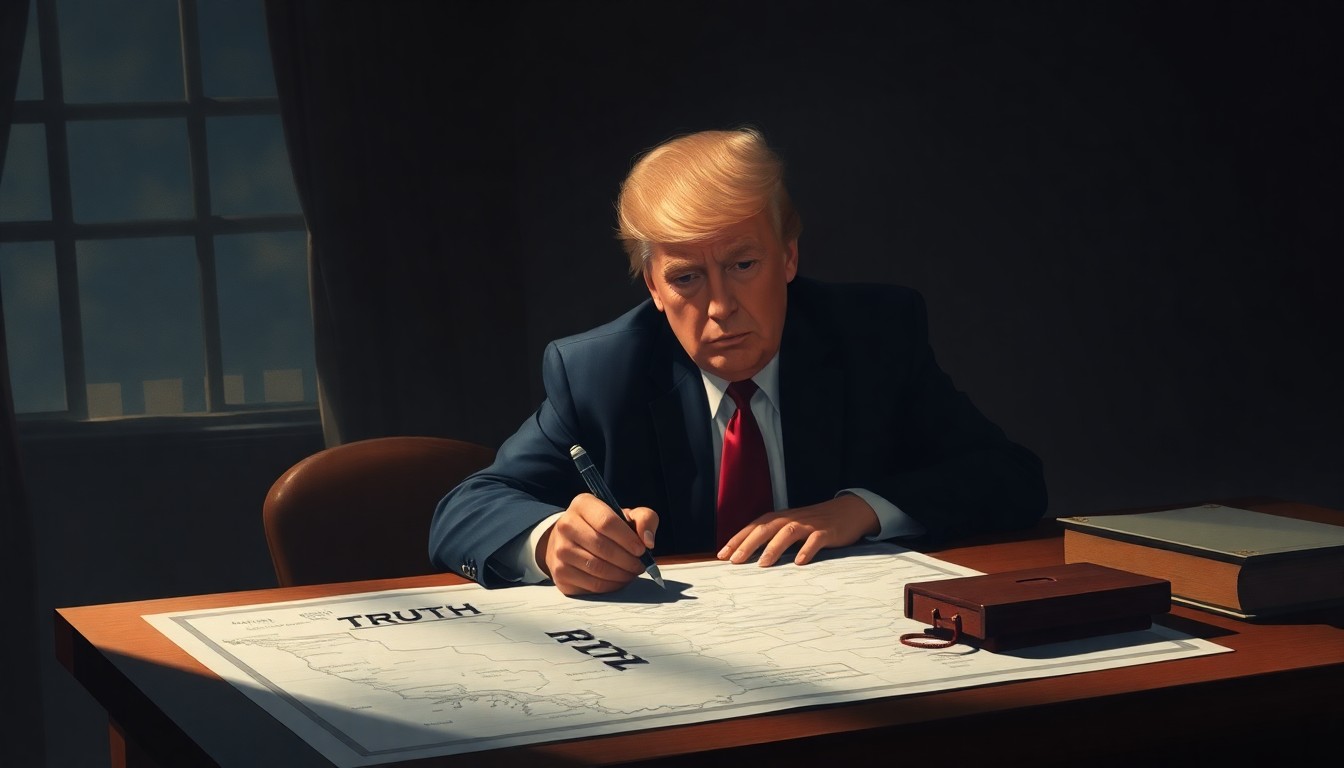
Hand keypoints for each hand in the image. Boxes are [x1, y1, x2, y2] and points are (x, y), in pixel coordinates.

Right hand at [538, 493, 658, 595]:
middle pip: (602, 547)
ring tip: (631, 572)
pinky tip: (618, 580)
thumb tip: (648, 541)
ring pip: (597, 568)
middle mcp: (566, 525)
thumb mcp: (626, 516)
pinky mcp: (560, 573)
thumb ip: (645, 519)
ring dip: (621, 574)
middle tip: (640, 565)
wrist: (570, 542)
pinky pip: (592, 584)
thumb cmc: (604, 528)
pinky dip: (611, 586)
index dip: (628, 538)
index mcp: (582, 505)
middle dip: (627, 560)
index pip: (606, 522)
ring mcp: (559, 550)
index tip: (641, 549)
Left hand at [717, 494, 879, 566]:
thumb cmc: (816, 523)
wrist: (850, 510)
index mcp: (781, 518)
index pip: (754, 527)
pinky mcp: (827, 532)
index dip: (738, 539)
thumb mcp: (794, 526)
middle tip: (735, 561)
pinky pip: (816, 540)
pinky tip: (799, 563)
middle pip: (766, 528)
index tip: (722, 555)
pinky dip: (807, 550)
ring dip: (774, 548)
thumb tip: (751, 555)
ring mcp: (810, 524)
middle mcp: (792, 518)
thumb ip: (775, 537)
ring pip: (788, 532)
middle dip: (748, 544)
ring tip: (762, 564)